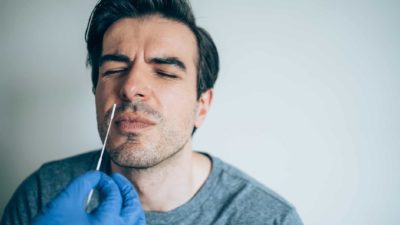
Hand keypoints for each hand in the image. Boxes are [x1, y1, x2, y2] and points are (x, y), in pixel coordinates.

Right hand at [30, 171, 145, 224]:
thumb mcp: (64, 202)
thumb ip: (84, 182)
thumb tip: (97, 175)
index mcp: (106, 224)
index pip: (114, 195)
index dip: (107, 181)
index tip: (99, 177)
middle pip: (132, 207)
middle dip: (125, 190)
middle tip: (116, 180)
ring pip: (137, 222)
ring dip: (132, 207)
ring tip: (122, 196)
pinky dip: (130, 221)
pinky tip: (120, 214)